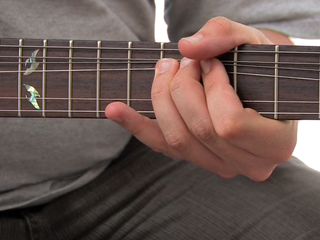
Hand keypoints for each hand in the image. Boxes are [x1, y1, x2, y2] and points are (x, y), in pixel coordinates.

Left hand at [106, 17, 296, 180]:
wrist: (261, 88)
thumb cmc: (264, 68)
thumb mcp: (256, 43)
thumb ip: (226, 37)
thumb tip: (186, 49)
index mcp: (275, 144)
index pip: (230, 124)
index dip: (213, 87)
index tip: (211, 63)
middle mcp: (249, 164)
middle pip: (199, 130)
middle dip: (182, 88)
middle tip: (182, 61)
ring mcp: (221, 166)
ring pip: (177, 140)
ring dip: (162, 99)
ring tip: (164, 69)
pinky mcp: (197, 159)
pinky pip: (162, 146)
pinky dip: (136, 125)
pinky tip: (113, 109)